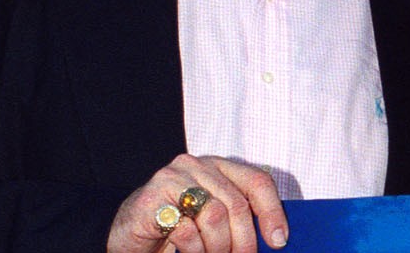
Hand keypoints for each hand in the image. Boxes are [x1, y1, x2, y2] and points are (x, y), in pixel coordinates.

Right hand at [107, 154, 287, 252]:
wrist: (130, 238)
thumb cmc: (177, 230)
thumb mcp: (213, 221)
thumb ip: (238, 219)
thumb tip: (276, 238)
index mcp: (217, 167)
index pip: (256, 181)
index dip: (272, 212)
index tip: (279, 241)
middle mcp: (196, 165)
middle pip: (237, 204)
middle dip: (244, 242)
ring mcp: (172, 178)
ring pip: (215, 215)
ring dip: (218, 248)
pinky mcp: (152, 197)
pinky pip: (187, 229)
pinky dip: (195, 250)